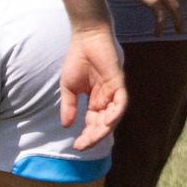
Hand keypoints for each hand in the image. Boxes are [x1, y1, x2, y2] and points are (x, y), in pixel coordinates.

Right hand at [59, 25, 126, 150]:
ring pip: (113, 115)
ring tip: (93, 138)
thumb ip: (69, 106)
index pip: (93, 123)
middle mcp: (106, 99)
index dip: (87, 135)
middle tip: (83, 146)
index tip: (77, 146)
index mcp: (95, 101)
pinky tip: (108, 122)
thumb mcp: (68, 88)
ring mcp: (113, 91)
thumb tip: (65, 126)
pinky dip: (116, 112)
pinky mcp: (118, 82)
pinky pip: (121, 101)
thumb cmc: (77, 61)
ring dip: (104, 128)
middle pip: (104, 123)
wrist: (85, 40)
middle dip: (94, 136)